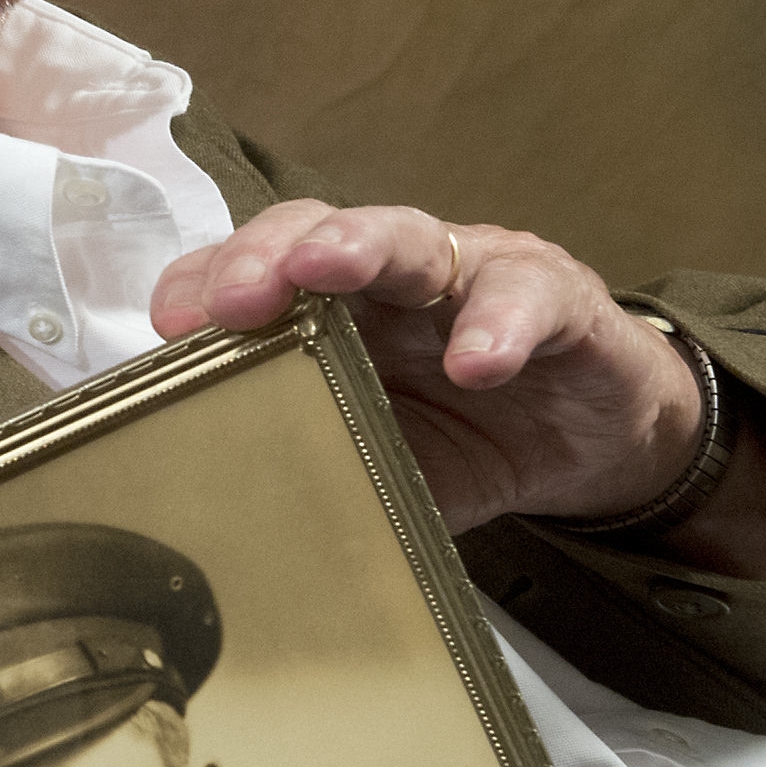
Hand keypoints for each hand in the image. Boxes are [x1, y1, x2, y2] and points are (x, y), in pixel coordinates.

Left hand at [149, 202, 700, 534]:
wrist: (594, 443)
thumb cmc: (465, 438)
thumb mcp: (379, 463)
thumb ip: (317, 469)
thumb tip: (231, 532)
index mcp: (331, 312)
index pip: (254, 277)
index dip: (207, 286)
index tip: (171, 326)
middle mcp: (389, 277)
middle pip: (316, 234)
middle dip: (268, 255)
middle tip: (237, 297)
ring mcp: (471, 274)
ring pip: (409, 237)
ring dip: (362, 249)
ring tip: (329, 269)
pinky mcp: (556, 298)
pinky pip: (525, 295)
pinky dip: (498, 324)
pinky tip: (478, 363)